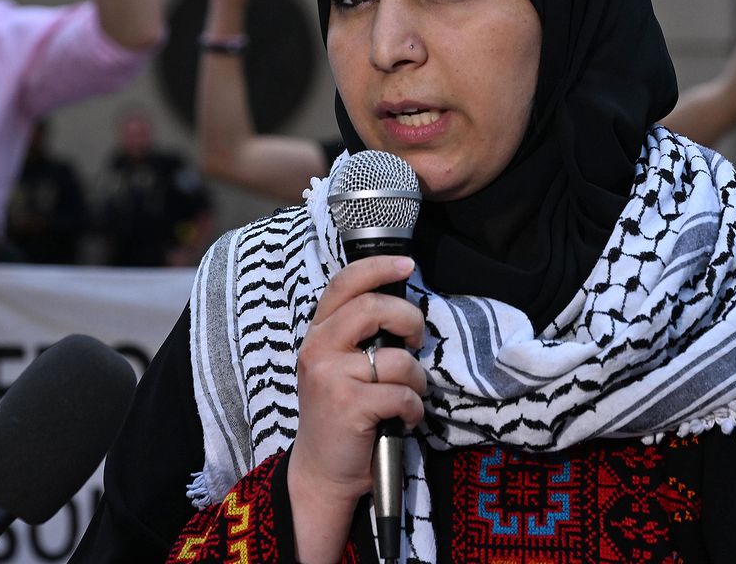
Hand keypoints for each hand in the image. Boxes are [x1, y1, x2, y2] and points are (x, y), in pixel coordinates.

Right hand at [287, 256, 426, 513]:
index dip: (377, 267)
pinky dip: (413, 408)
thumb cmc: (340, 415)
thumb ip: (358, 336)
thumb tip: (403, 310)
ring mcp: (332, 378)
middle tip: (417, 340)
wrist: (322, 472)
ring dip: (416, 379)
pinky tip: (404, 419)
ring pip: (398, 358)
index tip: (407, 264)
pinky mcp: (349, 406)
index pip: (344, 284)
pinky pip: (402, 394)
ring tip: (408, 396)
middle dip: (410, 320)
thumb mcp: (338, 367)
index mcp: (318, 334)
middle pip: (374, 308)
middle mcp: (318, 349)